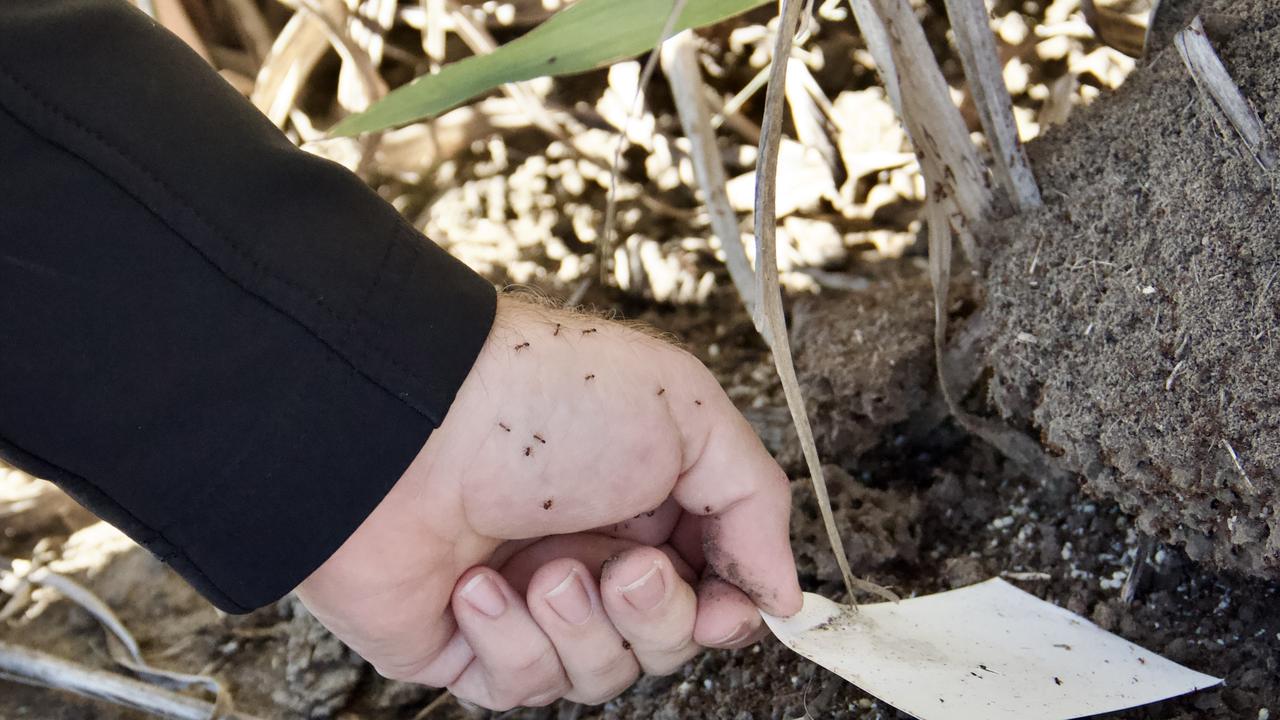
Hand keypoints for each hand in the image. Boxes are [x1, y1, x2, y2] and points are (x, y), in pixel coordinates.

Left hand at [295, 296, 801, 708]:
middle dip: (655, 616)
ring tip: (543, 568)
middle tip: (626, 569)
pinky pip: (519, 686)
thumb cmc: (541, 399)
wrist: (404, 425)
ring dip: (580, 627)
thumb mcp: (687, 412)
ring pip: (599, 674)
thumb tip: (783, 592)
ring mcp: (529, 600)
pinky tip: (476, 584)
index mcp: (648, 498)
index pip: (714, 586)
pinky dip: (508, 639)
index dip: (727, 610)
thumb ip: (756, 502)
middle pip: (665, 640)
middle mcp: (594, 550)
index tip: (723, 606)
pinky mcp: (468, 643)